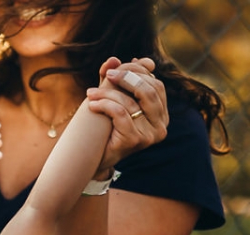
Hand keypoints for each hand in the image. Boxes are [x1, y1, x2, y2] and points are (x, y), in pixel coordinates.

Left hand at [87, 57, 168, 173]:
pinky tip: (91, 105)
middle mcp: (161, 126)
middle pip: (149, 90)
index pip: (155, 84)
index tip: (114, 69)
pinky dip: (104, 105)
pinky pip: (120, 113)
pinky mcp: (135, 141)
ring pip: (131, 102)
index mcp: (161, 115)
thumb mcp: (112, 101)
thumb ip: (115, 81)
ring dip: (107, 93)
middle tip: (106, 76)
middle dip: (126, 78)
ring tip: (90, 93)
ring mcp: (150, 135)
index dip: (136, 72)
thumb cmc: (104, 128)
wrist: (92, 159)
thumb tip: (114, 59)